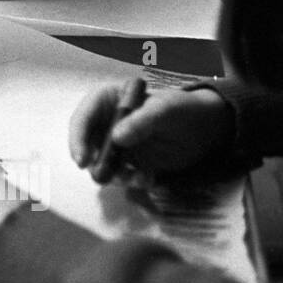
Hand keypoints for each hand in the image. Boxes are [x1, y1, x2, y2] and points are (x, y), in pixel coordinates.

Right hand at [69, 84, 235, 184]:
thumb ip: (142, 120)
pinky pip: (121, 175)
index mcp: (109, 101)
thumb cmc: (182, 109)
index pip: (83, 117)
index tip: (82, 159)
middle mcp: (107, 123)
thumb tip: (117, 137)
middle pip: (85, 143)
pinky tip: (148, 178)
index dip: (78, 138)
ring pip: (102, 163)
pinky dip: (131, 180)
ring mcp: (117, 144)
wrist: (205, 129)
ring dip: (115, 175)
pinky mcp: (129, 162)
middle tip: (102, 177)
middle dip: (92, 162)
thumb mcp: (165, 109)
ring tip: (136, 178)